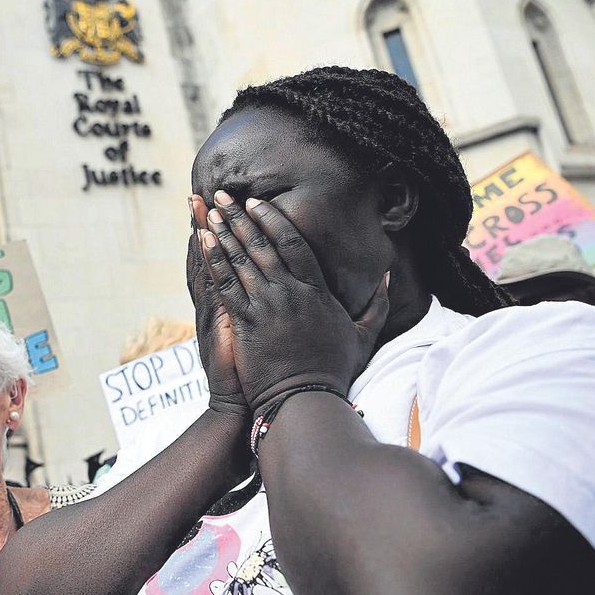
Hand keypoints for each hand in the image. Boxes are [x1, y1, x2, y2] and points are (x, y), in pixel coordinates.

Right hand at [186, 195, 248, 417]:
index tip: (224, 208)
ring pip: (208, 265)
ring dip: (203, 234)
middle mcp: (221, 306)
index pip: (228, 263)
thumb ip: (266, 320)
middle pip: (213, 257)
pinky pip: (212, 286)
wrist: (243, 408)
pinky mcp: (220, 324)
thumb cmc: (261, 379)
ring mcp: (217, 313)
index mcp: (234, 307)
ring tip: (197, 206)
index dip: (225, 236)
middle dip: (208, 225)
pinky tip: (200, 240)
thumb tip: (282, 298)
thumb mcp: (261, 345)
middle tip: (199, 194)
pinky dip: (205, 263)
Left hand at [198, 191, 388, 409]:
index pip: (294, 244)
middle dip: (242, 216)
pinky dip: (214, 259)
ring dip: (224, 232)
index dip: (273, 219)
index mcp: (317, 292)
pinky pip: (226, 283)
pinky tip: (203, 241)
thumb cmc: (333, 371)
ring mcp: (266, 306)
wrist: (304, 401)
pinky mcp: (245, 322)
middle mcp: (291, 293)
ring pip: (241, 259)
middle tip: (223, 193)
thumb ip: (379, 303)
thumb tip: (390, 275)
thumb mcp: (364, 335)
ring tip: (209, 210)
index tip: (256, 202)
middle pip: (263, 244)